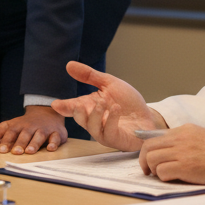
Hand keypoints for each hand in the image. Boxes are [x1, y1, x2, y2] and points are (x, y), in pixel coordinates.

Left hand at [0, 105, 68, 154]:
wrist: (47, 112)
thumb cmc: (26, 124)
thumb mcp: (11, 125)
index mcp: (18, 125)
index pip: (10, 132)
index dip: (5, 140)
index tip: (0, 150)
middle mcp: (31, 127)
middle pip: (24, 135)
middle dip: (20, 143)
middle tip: (15, 152)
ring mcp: (43, 129)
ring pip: (39, 136)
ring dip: (34, 144)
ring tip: (29, 151)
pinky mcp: (56, 133)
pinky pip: (55, 138)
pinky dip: (53, 143)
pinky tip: (50, 148)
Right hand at [49, 61, 164, 151]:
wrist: (148, 116)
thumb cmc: (128, 103)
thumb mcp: (109, 84)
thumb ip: (90, 76)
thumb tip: (69, 65)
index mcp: (90, 108)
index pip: (73, 108)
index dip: (64, 107)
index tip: (56, 104)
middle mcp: (95, 122)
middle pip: (80, 119)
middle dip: (77, 113)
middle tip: (78, 104)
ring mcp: (105, 133)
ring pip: (93, 128)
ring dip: (95, 115)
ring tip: (102, 103)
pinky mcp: (117, 139)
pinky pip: (110, 132)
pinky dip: (111, 120)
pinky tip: (116, 109)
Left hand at [137, 124, 204, 186]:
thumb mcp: (203, 138)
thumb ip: (185, 141)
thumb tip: (168, 152)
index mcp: (184, 130)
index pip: (154, 137)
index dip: (148, 151)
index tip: (149, 161)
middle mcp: (180, 138)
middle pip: (148, 148)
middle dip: (144, 161)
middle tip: (149, 171)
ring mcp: (182, 152)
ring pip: (151, 159)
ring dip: (154, 170)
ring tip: (162, 176)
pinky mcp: (186, 166)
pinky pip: (162, 172)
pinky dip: (163, 178)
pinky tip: (174, 180)